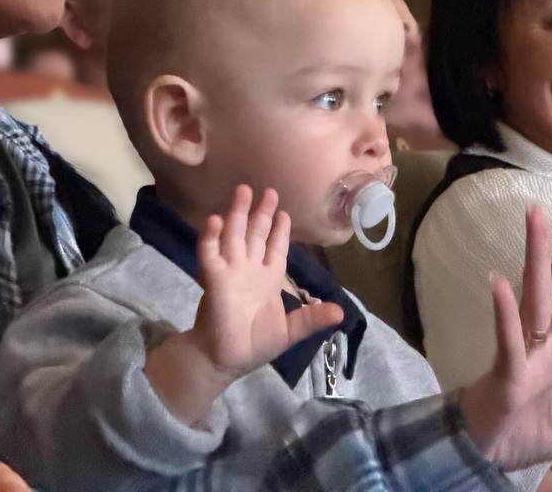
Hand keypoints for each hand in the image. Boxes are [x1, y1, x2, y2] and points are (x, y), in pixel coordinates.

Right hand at [144, 185, 343, 424]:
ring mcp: (231, 270)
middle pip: (256, 233)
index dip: (280, 229)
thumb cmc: (255, 345)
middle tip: (269, 191)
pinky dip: (211, 237)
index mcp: (269, 278)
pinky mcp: (214, 278)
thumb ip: (312, 319)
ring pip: (234, 234)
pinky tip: (215, 220)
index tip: (285, 212)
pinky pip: (210, 253)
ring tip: (243, 191)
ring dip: (237, 213)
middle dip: (261, 212)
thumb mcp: (291, 331)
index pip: (275, 246)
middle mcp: (249, 268)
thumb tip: (341, 313)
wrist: (227, 361)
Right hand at [457, 180, 551, 486]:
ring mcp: (526, 350)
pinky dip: (504, 313)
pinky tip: (499, 282)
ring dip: (536, 255)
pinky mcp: (507, 373)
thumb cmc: (521, 432)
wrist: (481, 453)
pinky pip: (507, 338)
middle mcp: (548, 338)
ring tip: (536, 214)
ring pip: (535, 295)